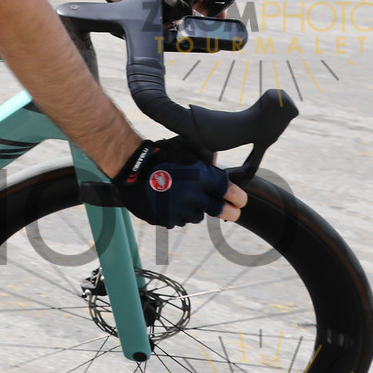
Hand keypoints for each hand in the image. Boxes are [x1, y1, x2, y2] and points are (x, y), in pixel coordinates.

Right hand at [111, 137, 246, 226]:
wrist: (130, 169)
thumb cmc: (160, 156)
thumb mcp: (186, 152)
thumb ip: (205, 162)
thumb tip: (217, 163)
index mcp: (202, 178)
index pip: (231, 193)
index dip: (239, 198)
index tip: (241, 201)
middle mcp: (195, 198)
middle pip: (220, 210)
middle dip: (230, 211)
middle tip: (234, 212)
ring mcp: (180, 212)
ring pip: (196, 215)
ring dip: (194, 208)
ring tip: (180, 195)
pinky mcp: (166, 220)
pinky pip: (177, 220)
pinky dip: (175, 213)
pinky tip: (167, 201)